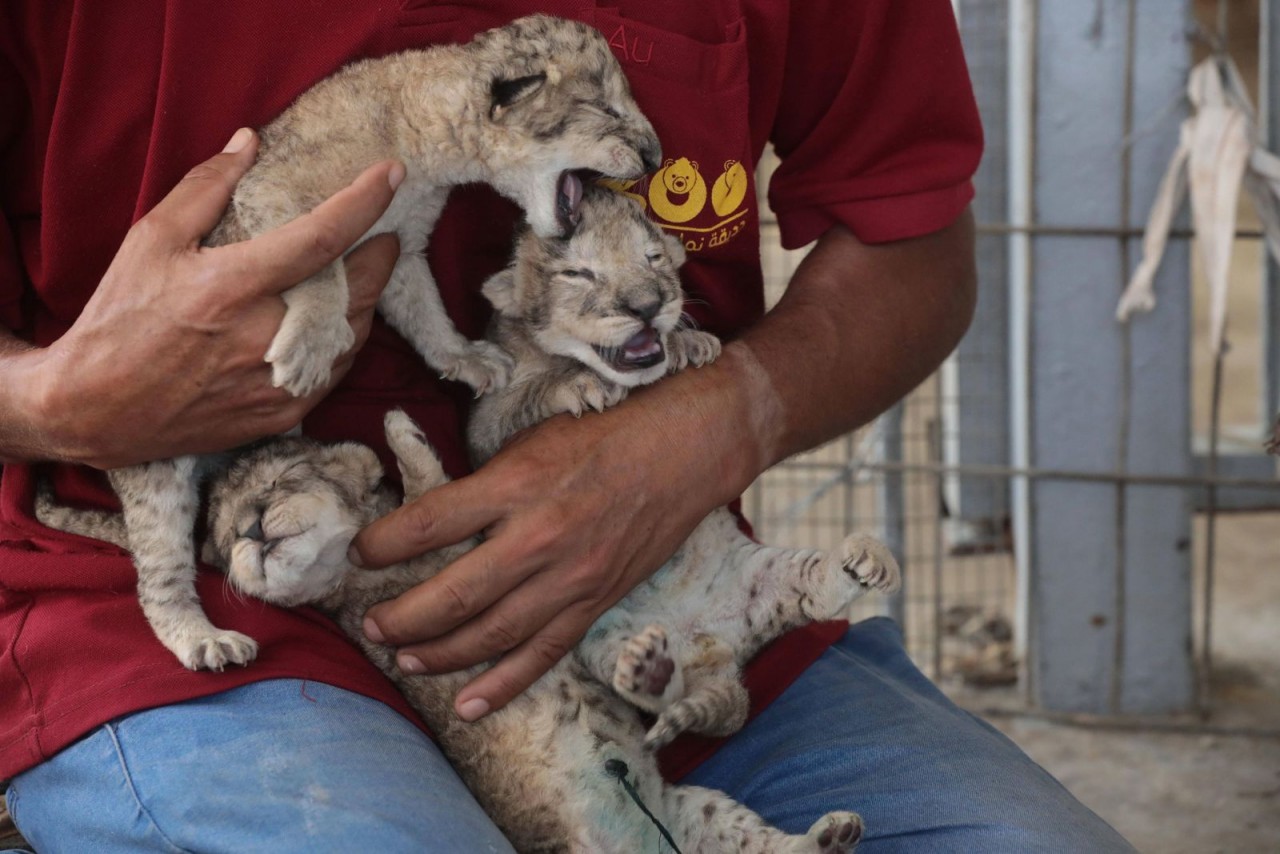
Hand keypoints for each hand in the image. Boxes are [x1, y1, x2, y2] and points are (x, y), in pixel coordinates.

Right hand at [18, 128, 402, 467]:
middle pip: (357, 291)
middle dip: (380, 259)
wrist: (95, 409)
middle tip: (381, 237)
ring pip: (354, 334)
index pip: (320, 237)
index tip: (391, 176)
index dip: (365, 202)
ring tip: (359, 276)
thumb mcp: (151, 241)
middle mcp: (261, 338)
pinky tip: (335, 322)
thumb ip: (205, 188)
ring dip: (366, 301)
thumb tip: (249, 143)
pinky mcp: (282, 415)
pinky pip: (335, 370)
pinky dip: (343, 341)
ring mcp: (276, 382)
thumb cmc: (119, 318)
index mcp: (230, 288)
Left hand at [352, 346, 768, 720]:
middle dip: (401, 616)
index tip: (360, 554)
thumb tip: (433, 519)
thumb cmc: (602, 439)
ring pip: (491, 635)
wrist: (680, 456)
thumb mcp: (532, 441)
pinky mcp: (593, 603)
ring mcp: (569, 578)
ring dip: (439, 654)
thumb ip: (485, 483)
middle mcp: (538, 537)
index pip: (430, 523)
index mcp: (516, 485)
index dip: (383, 544)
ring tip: (403, 659)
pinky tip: (467, 705)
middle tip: (369, 625)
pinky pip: (542, 654)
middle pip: (453, 593)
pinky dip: (503, 685)